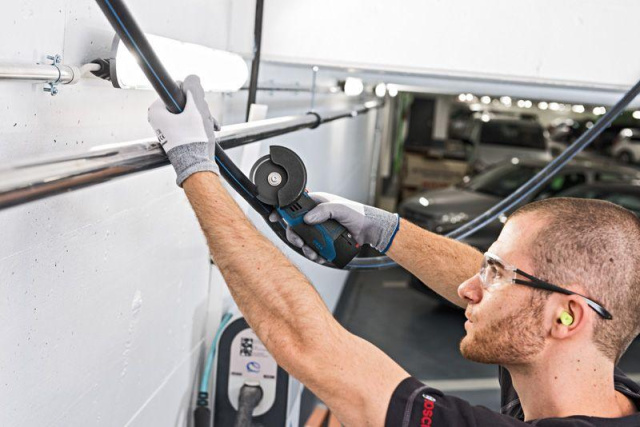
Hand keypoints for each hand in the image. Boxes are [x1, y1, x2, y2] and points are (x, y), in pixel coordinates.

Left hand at [148, 75, 220, 185]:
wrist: (198, 166)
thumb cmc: (194, 140)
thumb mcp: (196, 109)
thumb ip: (194, 89)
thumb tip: (191, 78)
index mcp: (156, 110)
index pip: (176, 89)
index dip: (191, 94)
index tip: (196, 106)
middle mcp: (158, 120)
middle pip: (183, 102)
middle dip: (198, 109)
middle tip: (204, 118)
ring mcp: (167, 130)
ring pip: (188, 114)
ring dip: (201, 118)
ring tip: (209, 127)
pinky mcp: (175, 138)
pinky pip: (188, 125)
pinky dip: (199, 127)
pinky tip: (208, 132)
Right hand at [272, 192, 399, 259]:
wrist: (369, 230)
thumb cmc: (356, 213)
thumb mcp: (339, 208)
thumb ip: (323, 211)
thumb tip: (308, 218)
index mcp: (316, 204)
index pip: (294, 205)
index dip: (282, 210)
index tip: (274, 217)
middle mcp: (315, 216)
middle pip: (295, 226)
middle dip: (295, 236)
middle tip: (300, 242)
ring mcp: (319, 229)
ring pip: (303, 240)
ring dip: (306, 249)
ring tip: (314, 253)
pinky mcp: (324, 240)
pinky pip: (313, 248)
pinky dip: (314, 254)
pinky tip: (320, 256)